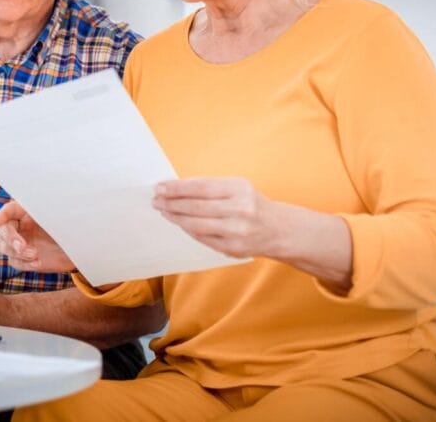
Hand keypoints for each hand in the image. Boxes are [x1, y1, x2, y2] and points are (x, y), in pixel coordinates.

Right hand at [0, 200, 74, 272]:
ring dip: (15, 251)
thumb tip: (31, 208)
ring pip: (1, 245)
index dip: (2, 214)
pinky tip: (38, 262)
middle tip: (23, 247)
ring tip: (34, 254)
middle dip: (10, 238)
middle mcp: (20, 225)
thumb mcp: (62, 216)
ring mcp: (20, 242)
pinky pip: (14, 261)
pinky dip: (24, 263)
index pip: (9, 209)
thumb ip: (45, 212)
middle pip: (2, 230)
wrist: (83, 249)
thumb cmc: (73, 227)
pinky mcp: (23, 259)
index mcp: (27, 210)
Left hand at [152, 177, 278, 258]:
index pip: (200, 187)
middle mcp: (240, 209)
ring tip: (164, 211)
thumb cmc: (250, 203)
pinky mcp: (233, 248)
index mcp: (240, 189)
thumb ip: (209, 187)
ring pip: (196, 224)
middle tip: (156, 200)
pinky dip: (188, 229)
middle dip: (171, 203)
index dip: (176, 188)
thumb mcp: (236, 187)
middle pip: (195, 206)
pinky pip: (202, 238)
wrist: (278, 230)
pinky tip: (180, 223)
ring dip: (176, 217)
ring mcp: (237, 231)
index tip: (159, 187)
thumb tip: (175, 188)